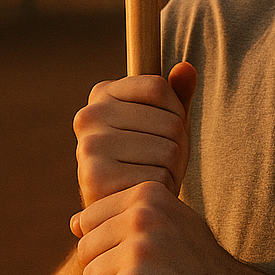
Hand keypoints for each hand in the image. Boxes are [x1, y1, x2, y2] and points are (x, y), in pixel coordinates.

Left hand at [71, 181, 245, 274]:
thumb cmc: (198, 266)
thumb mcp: (171, 223)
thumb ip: (128, 216)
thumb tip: (73, 221)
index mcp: (148, 193)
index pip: (89, 220)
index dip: (108, 247)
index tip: (141, 260)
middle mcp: (142, 214)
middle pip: (85, 250)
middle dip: (105, 273)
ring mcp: (138, 248)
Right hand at [73, 62, 197, 207]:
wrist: (126, 206)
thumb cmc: (150, 155)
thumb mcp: (166, 119)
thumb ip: (178, 93)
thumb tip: (186, 68)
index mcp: (102, 93)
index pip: (158, 87)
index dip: (175, 111)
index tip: (162, 129)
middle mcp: (89, 116)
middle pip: (169, 122)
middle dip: (178, 145)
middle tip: (162, 161)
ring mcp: (89, 147)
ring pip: (168, 150)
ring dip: (173, 168)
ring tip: (155, 175)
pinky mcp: (95, 179)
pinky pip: (158, 177)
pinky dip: (163, 187)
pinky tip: (146, 190)